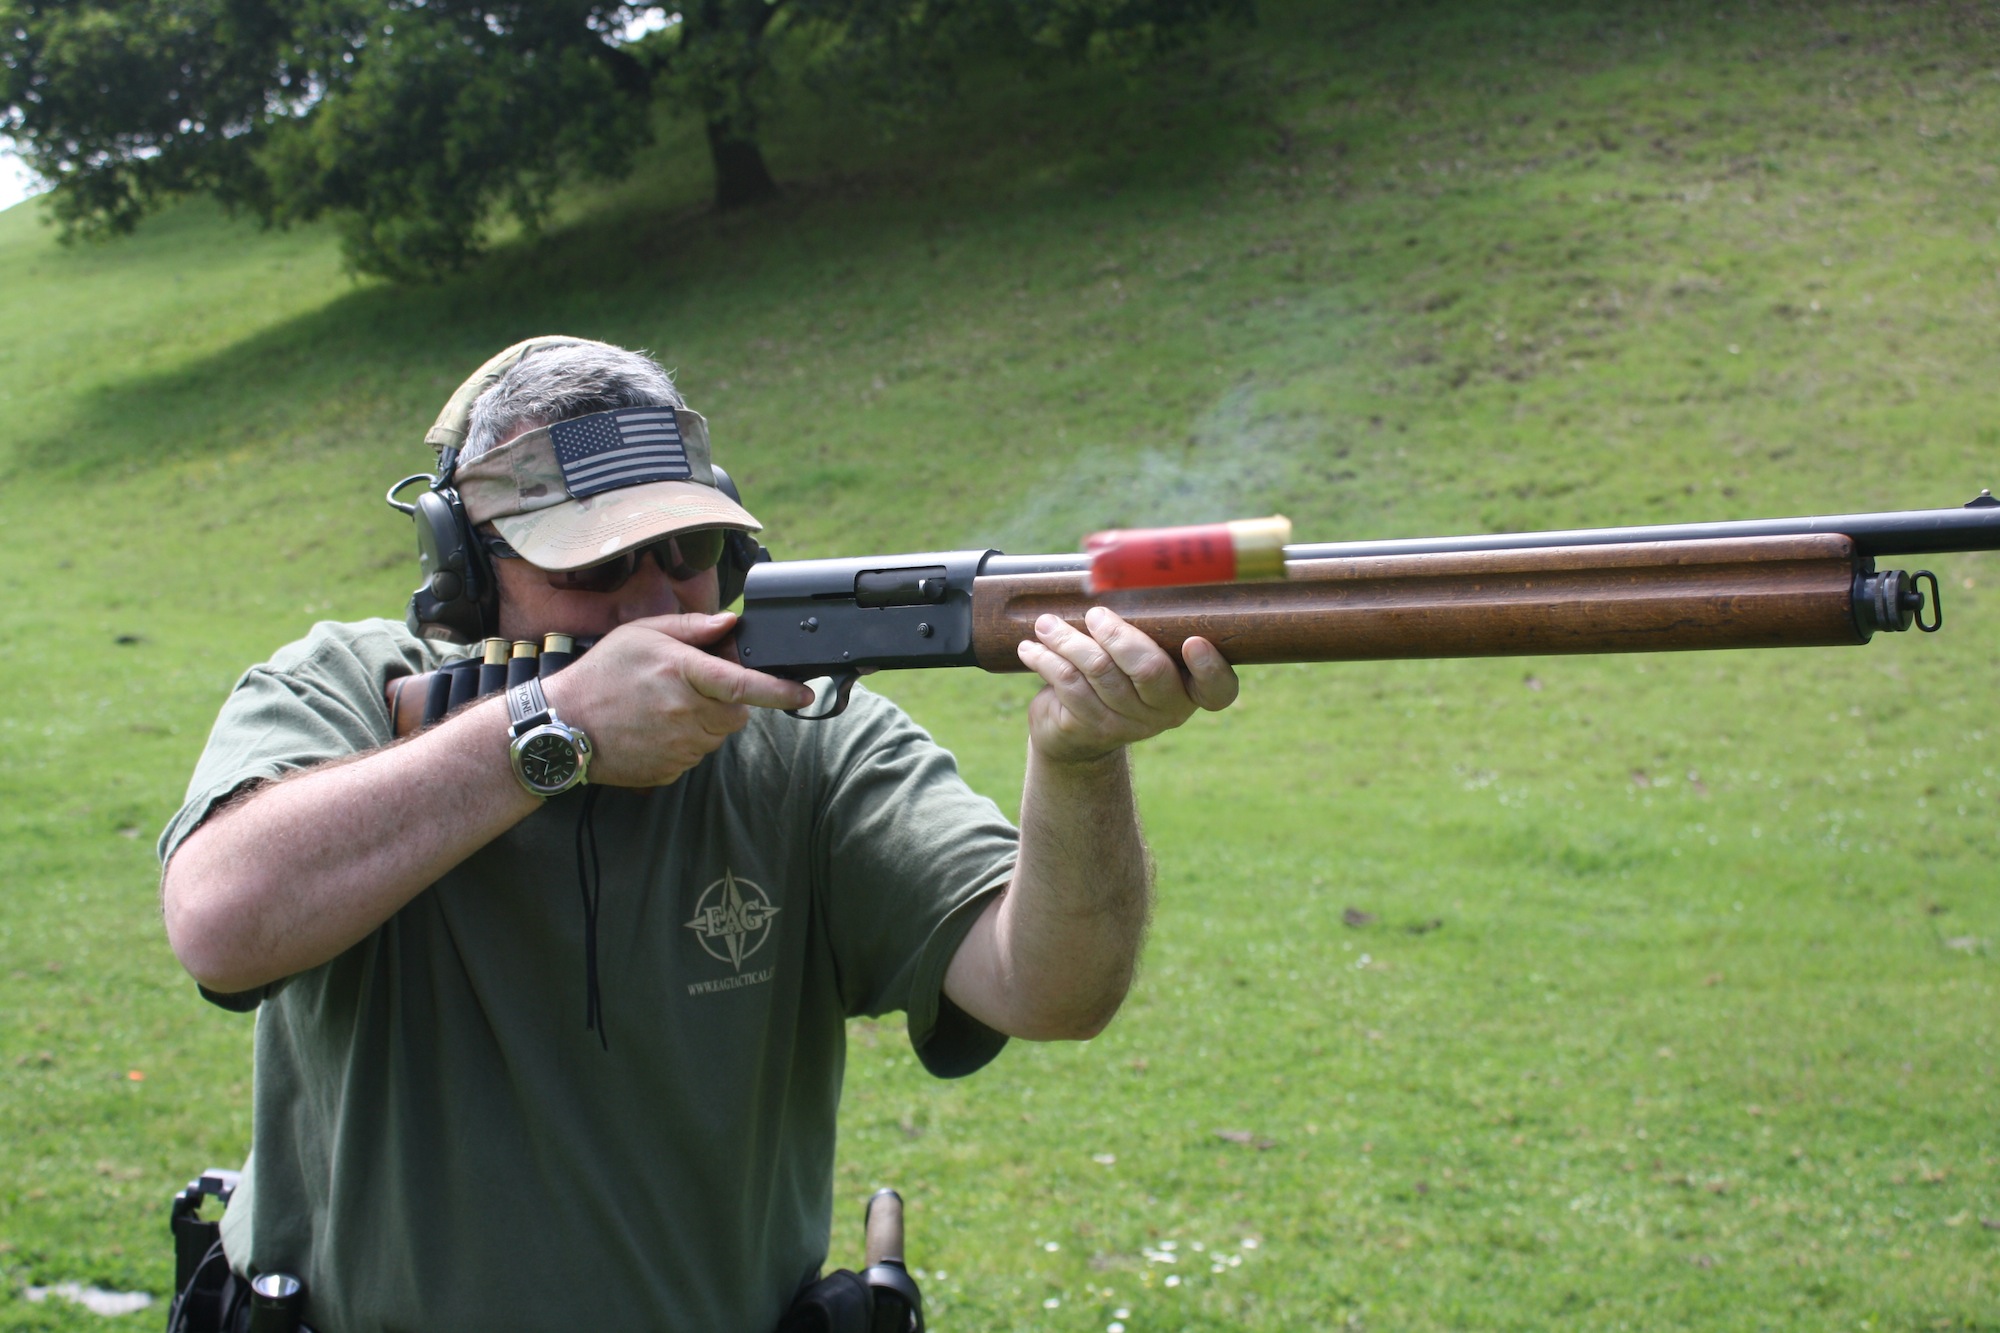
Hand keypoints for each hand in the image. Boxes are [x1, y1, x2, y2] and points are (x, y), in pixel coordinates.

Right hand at [542, 612, 813, 786]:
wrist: (563, 724)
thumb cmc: (601, 674)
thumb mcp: (642, 634)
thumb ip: (691, 628)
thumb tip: (730, 624)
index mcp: (683, 674)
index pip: (745, 684)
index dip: (780, 691)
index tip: (804, 693)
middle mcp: (685, 713)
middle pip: (736, 714)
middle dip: (727, 701)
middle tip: (693, 688)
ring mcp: (678, 746)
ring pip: (717, 736)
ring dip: (705, 722)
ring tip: (665, 707)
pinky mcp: (670, 770)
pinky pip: (695, 755)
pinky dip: (686, 742)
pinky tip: (655, 729)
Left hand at [1016, 607, 1238, 765]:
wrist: (1077, 734)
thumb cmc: (1116, 676)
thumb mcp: (1139, 654)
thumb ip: (1146, 626)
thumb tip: (1128, 564)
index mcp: (1190, 690)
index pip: (1218, 690)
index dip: (1210, 668)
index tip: (1193, 642)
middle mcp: (1167, 711)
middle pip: (1148, 669)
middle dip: (1117, 634)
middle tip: (1095, 614)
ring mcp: (1129, 723)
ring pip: (1100, 671)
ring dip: (1069, 639)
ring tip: (1046, 623)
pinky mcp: (1092, 727)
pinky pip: (1068, 684)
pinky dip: (1046, 659)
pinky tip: (1032, 647)